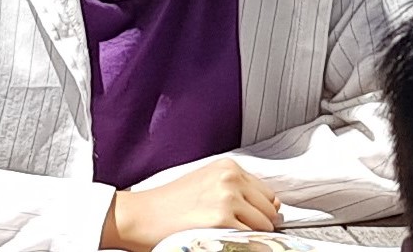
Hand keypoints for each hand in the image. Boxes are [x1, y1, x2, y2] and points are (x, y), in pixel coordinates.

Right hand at [103, 159, 280, 251]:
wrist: (139, 215)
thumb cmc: (168, 203)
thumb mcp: (206, 183)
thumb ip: (238, 189)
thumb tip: (273, 206)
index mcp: (229, 168)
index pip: (267, 194)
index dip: (262, 211)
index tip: (254, 221)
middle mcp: (231, 179)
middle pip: (269, 210)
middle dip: (261, 224)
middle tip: (242, 234)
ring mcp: (227, 199)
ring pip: (263, 225)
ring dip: (254, 236)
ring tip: (232, 238)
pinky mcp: (221, 221)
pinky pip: (249, 238)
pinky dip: (245, 244)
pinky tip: (226, 243)